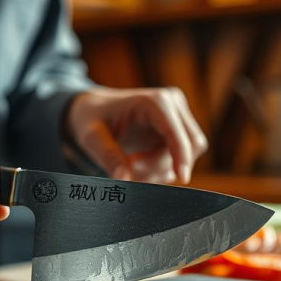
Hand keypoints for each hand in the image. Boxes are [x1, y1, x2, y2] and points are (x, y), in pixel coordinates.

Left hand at [65, 87, 207, 183]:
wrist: (95, 110)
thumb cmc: (93, 118)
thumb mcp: (92, 137)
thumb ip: (108, 156)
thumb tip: (124, 178)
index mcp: (153, 101)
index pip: (177, 132)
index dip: (182, 156)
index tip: (182, 177)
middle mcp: (171, 103)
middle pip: (188, 145)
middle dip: (162, 167)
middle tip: (133, 175)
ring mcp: (178, 115)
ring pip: (189, 153)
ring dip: (162, 170)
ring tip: (131, 169)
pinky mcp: (179, 127)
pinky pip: (183, 155)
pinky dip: (163, 167)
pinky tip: (140, 166)